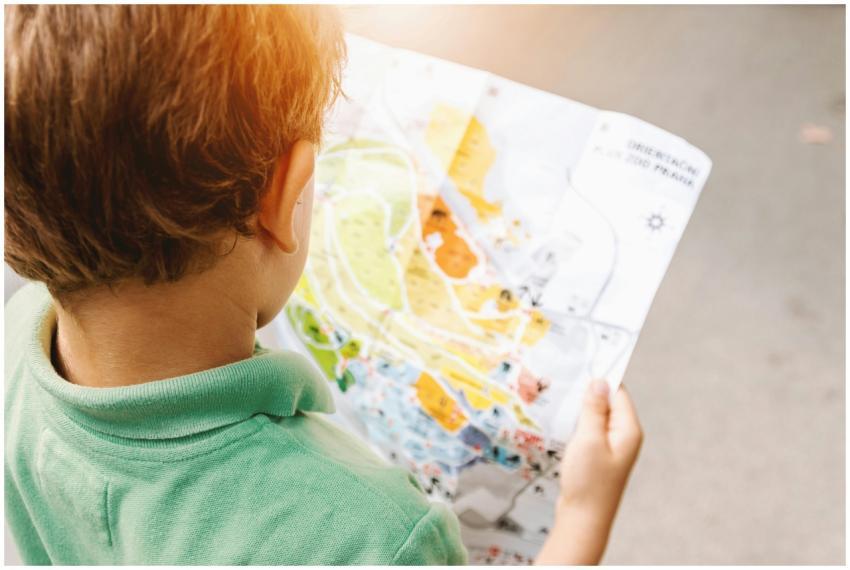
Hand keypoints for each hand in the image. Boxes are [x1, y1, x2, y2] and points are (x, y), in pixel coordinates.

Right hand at [536, 380, 641, 564]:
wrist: (583, 519)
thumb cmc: (589, 480)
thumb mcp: (589, 439)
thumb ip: (594, 409)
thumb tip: (600, 381)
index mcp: (628, 429)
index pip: (618, 391)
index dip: (601, 376)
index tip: (582, 359)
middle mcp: (623, 436)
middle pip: (607, 402)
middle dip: (588, 390)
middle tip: (564, 375)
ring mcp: (610, 447)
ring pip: (596, 416)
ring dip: (580, 407)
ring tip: (559, 393)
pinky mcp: (597, 456)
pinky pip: (589, 430)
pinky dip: (576, 422)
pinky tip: (561, 418)